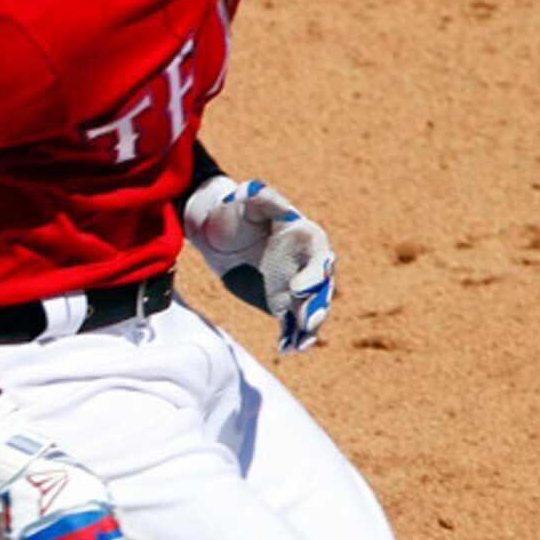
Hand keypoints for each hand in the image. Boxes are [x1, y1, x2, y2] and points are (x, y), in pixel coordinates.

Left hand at [183, 176, 335, 353]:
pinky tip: (287, 348)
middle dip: (317, 305)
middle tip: (309, 321)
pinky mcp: (283, 301)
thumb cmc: (235, 211)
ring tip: (303, 341)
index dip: (314, 273)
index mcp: (306, 237)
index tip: (298, 288)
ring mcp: (297, 284)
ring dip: (309, 325)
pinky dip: (293, 335)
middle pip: (321, 287)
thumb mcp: (245, 199)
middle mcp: (307, 263)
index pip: (320, 257)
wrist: (218, 233)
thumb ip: (259, 196)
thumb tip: (260, 190)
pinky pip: (292, 321)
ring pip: (311, 307)